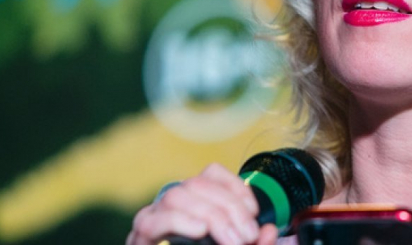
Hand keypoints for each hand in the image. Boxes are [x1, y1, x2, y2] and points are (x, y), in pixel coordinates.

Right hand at [127, 163, 278, 244]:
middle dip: (229, 207)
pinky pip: (152, 221)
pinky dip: (179, 222)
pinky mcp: (140, 238)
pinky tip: (200, 231)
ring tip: (231, 240)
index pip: (211, 174)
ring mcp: (152, 220)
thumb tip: (271, 231)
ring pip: (175, 195)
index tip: (254, 213)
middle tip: (248, 236)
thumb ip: (255, 243)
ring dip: (210, 215)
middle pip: (197, 183)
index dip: (235, 187)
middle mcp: (172, 206)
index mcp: (194, 204)